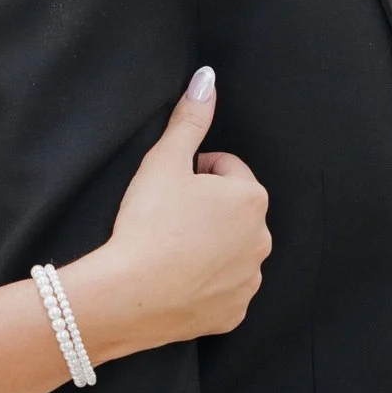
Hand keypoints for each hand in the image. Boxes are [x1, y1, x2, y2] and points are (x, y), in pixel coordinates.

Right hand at [70, 70, 270, 359]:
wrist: (129, 295)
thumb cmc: (147, 223)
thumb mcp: (165, 160)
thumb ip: (190, 118)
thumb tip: (207, 79)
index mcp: (251, 198)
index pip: (225, 169)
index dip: (193, 173)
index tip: (169, 189)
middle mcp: (261, 239)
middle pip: (231, 212)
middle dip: (205, 210)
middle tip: (166, 219)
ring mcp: (249, 280)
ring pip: (229, 251)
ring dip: (208, 246)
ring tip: (170, 250)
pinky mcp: (233, 313)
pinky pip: (222, 290)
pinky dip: (204, 285)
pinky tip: (176, 281)